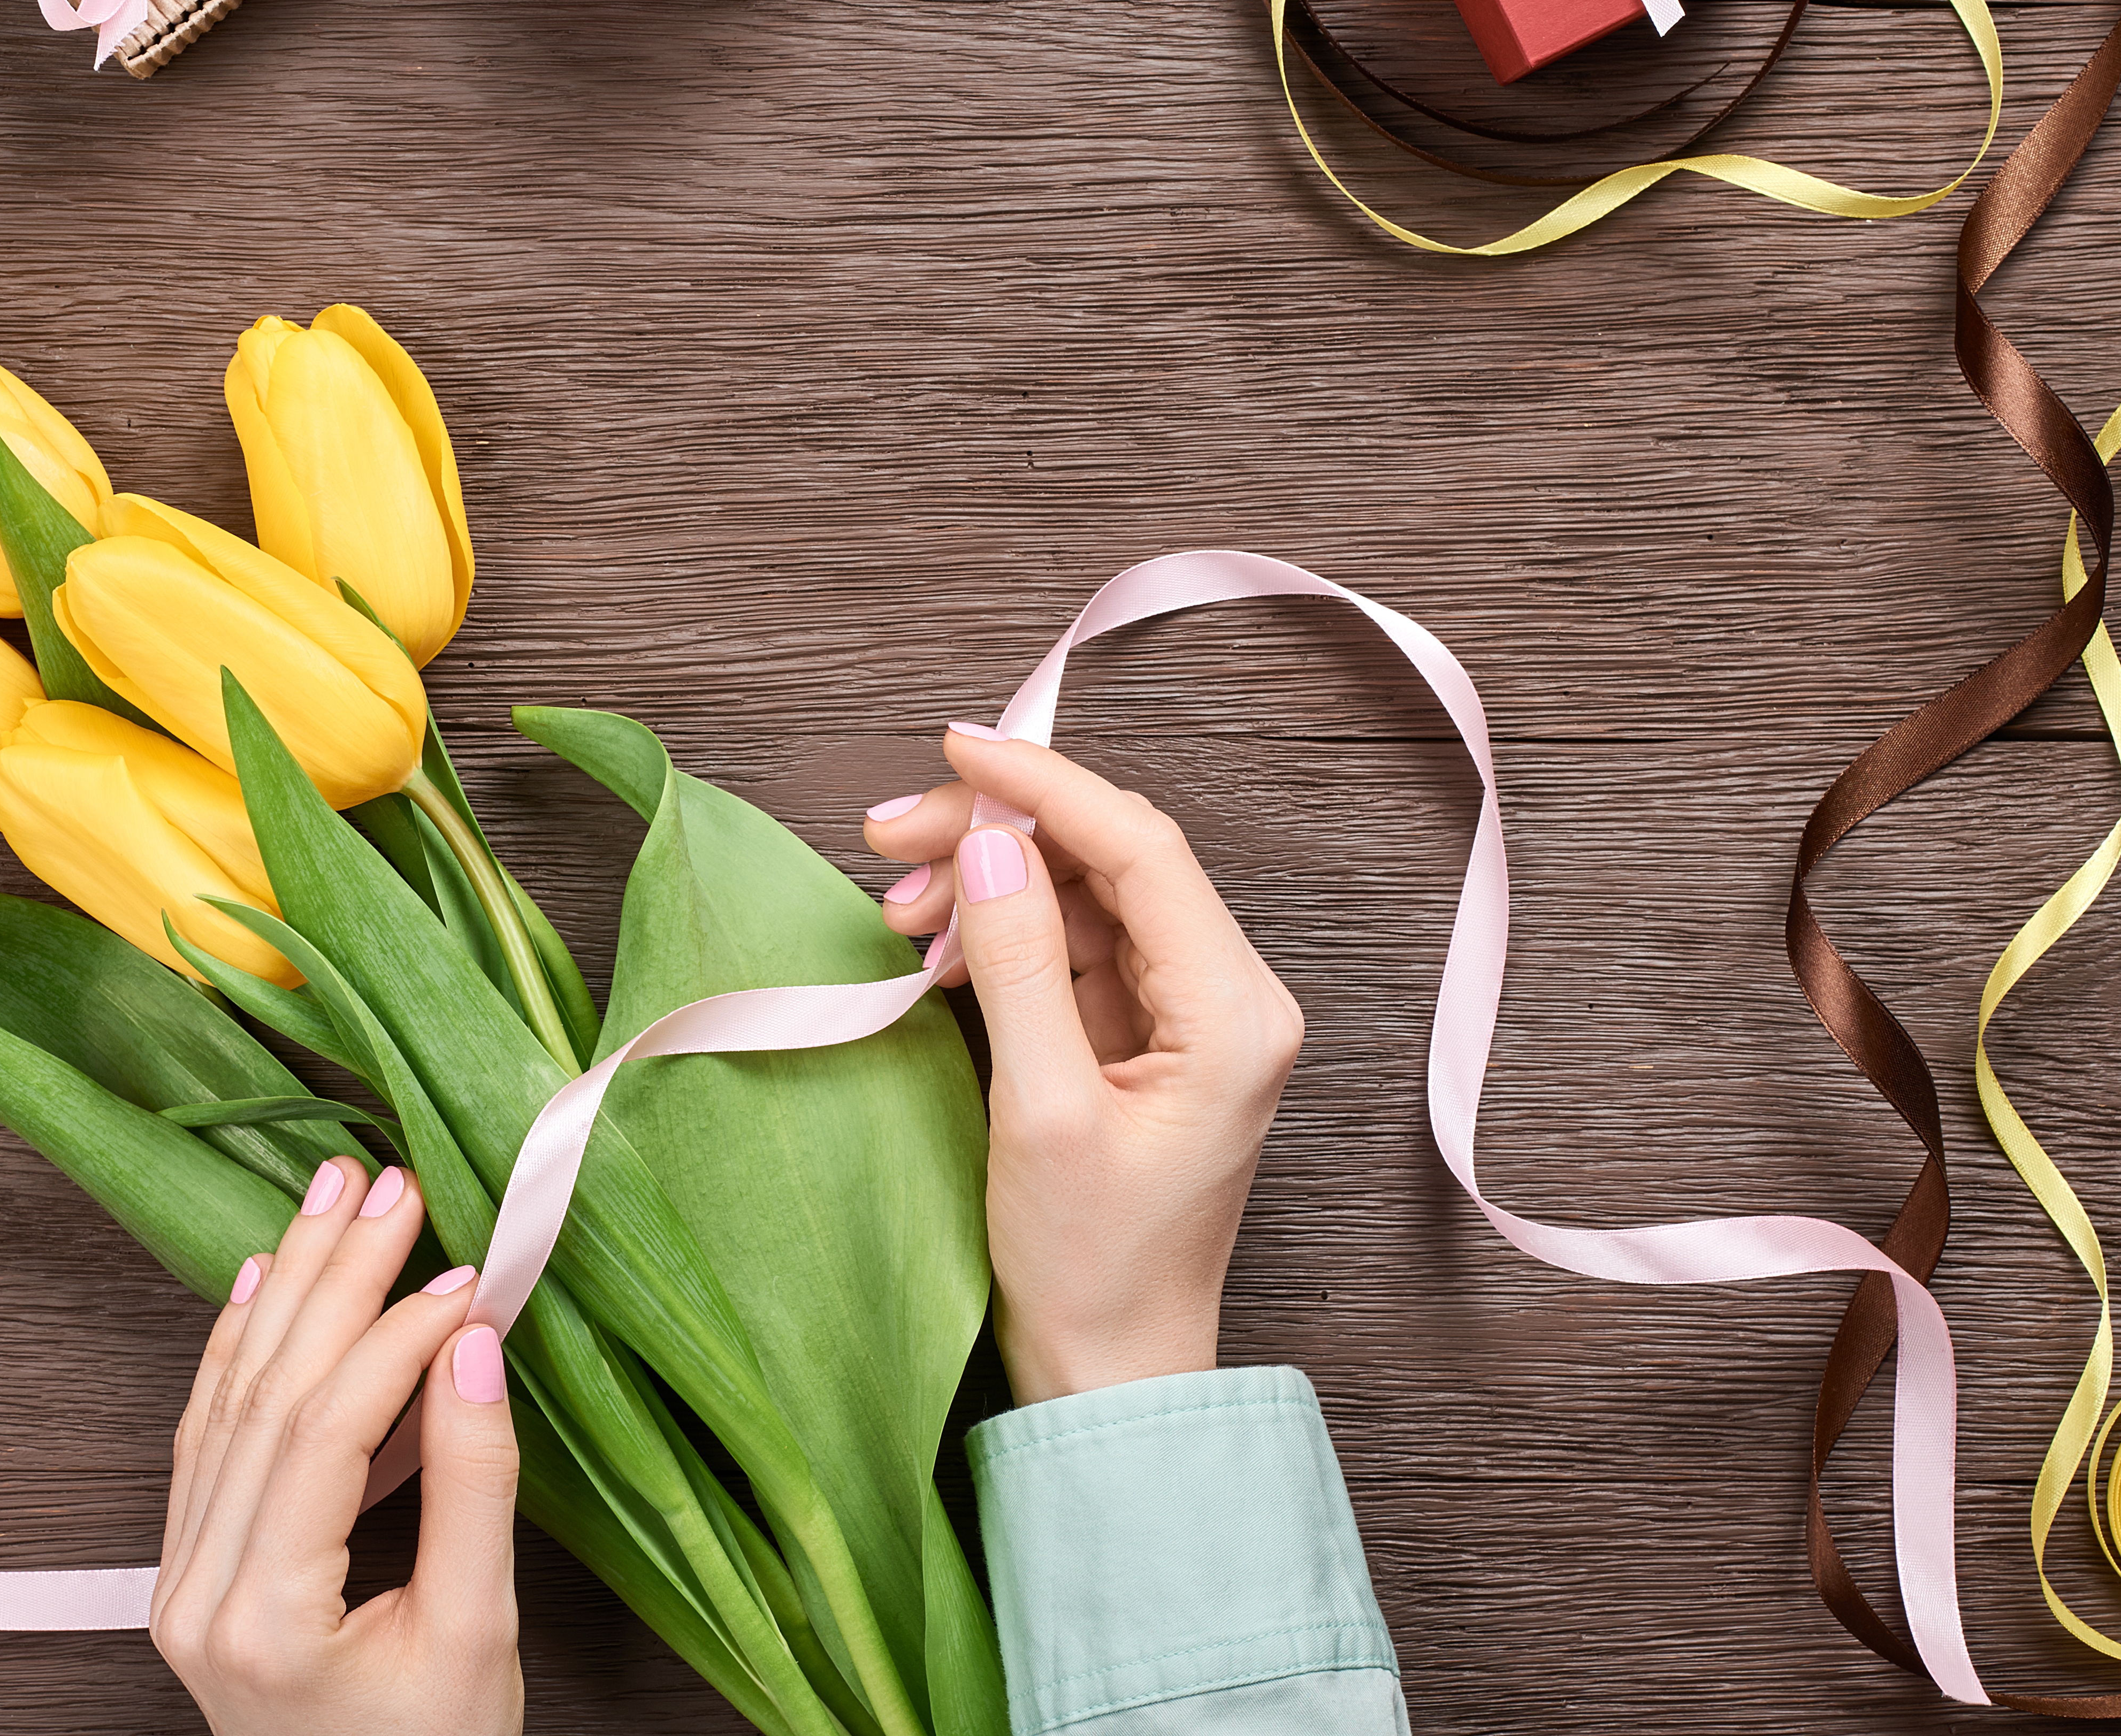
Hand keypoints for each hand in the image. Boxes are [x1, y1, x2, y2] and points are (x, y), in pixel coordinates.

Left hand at [150, 1156, 522, 1735]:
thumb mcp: (476, 1633)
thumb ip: (474, 1489)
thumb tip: (473, 1352)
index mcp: (264, 1618)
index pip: (325, 1432)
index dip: (397, 1339)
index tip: (465, 1277)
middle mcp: (199, 1595)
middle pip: (266, 1395)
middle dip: (334, 1277)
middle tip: (390, 1186)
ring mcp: (184, 1583)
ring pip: (229, 1400)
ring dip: (288, 1290)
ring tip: (335, 1199)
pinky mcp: (196, 1572)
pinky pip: (210, 1437)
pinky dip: (244, 1351)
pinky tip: (270, 1281)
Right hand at [865, 730, 1303, 1404]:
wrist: (1108, 1370)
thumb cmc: (1090, 1266)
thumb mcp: (1040, 1110)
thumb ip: (1019, 964)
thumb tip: (987, 843)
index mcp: (1233, 1012)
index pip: (1140, 847)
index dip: (1043, 784)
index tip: (953, 750)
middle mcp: (1229, 997)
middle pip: (1111, 856)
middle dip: (997, 829)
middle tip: (887, 839)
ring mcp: (1187, 1014)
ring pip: (1083, 891)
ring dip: (988, 878)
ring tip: (898, 908)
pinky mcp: (1143, 1034)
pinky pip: (1072, 942)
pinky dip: (1000, 926)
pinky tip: (937, 944)